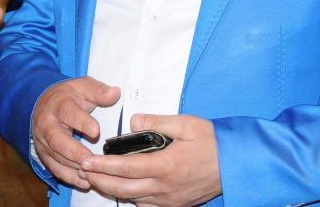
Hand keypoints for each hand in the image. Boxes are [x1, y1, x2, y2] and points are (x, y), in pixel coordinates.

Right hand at [32, 76, 120, 189]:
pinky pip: (55, 169)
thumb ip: (98, 91)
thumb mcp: (83, 87)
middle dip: (74, 152)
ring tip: (91, 173)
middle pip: (57, 140)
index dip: (82, 122)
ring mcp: (44, 142)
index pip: (69, 113)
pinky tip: (84, 182)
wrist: (44, 104)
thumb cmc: (69, 96)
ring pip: (56, 157)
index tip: (96, 131)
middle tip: (90, 160)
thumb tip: (115, 93)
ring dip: (73, 167)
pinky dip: (69, 177)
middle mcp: (47, 125)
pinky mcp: (45, 155)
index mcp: (58, 105)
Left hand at [80, 114, 220, 205]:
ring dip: (112, 190)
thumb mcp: (187, 124)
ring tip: (98, 179)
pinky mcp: (175, 205)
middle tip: (84, 171)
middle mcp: (164, 187)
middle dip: (99, 181)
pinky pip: (146, 206)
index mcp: (165, 165)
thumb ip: (157, 122)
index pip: (124, 168)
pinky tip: (125, 189)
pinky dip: (131, 198)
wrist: (236, 164)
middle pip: (122, 189)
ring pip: (132, 199)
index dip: (102, 166)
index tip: (86, 161)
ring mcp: (169, 200)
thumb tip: (134, 121)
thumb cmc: (213, 142)